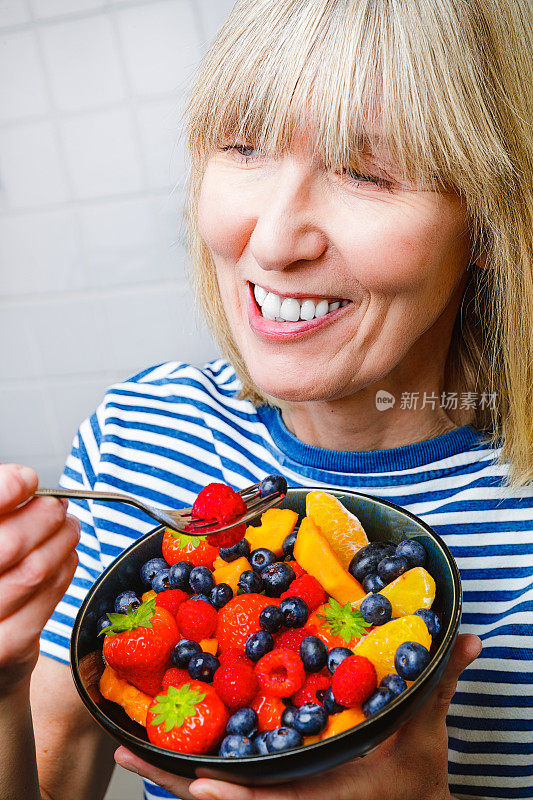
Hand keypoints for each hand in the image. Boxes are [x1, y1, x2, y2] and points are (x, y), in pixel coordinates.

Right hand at [0, 464, 79, 694]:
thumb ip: (0, 512)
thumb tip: (24, 481)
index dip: (5, 489)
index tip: (27, 480)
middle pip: (9, 544)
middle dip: (43, 515)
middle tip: (57, 506)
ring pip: (34, 570)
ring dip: (62, 540)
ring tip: (67, 527)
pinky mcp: (5, 647)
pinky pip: (47, 598)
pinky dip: (65, 569)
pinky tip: (66, 557)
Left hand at [114, 633, 481, 799]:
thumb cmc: (413, 781)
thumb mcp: (424, 729)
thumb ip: (436, 682)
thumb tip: (464, 638)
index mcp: (322, 791)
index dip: (235, 796)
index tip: (198, 787)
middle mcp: (290, 795)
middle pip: (222, 794)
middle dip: (172, 777)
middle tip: (126, 750)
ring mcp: (277, 791)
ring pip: (213, 787)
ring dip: (170, 770)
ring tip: (127, 744)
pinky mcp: (271, 783)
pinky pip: (225, 773)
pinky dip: (191, 762)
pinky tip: (166, 741)